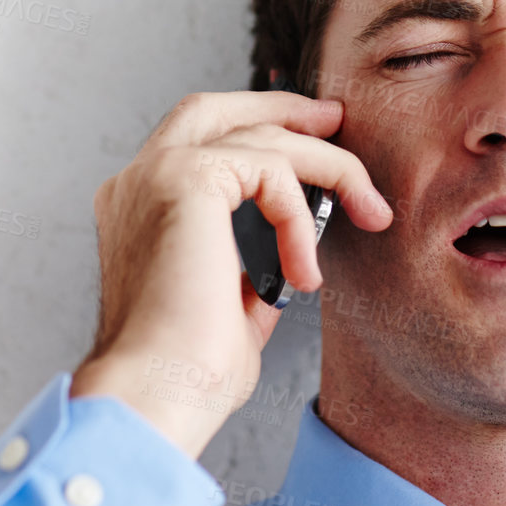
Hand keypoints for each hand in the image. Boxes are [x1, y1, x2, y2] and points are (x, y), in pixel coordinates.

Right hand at [70, 90, 391, 458]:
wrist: (153, 397)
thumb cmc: (185, 373)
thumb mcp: (230, 308)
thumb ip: (252, 269)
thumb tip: (292, 257)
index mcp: (140, 208)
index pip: (200, 144)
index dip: (256, 134)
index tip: (313, 144)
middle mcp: (137, 182)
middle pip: (215, 108)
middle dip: (280, 108)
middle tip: (336, 120)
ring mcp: (155, 173)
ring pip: (256, 134)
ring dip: (324, 164)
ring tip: (368, 207)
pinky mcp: (183, 178)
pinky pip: (268, 170)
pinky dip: (299, 215)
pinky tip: (305, 273)